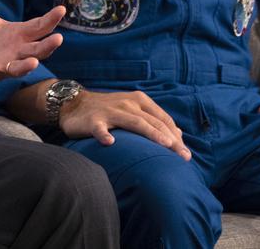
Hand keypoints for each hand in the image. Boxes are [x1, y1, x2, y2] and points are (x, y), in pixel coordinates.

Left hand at [0, 0, 64, 91]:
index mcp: (16, 35)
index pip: (37, 27)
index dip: (50, 19)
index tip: (61, 9)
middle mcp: (14, 52)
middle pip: (36, 50)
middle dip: (47, 46)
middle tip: (58, 38)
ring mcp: (0, 66)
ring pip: (17, 68)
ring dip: (25, 66)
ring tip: (32, 62)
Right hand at [58, 89, 190, 160]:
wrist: (73, 104)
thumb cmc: (108, 110)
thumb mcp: (133, 110)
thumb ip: (153, 120)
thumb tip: (177, 134)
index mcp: (140, 100)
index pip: (163, 119)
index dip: (177, 136)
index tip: (186, 154)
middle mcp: (127, 103)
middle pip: (154, 122)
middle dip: (171, 140)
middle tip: (184, 157)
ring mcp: (110, 111)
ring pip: (134, 122)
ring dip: (151, 133)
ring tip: (164, 145)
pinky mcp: (93, 120)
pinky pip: (100, 128)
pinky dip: (104, 135)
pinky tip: (109, 142)